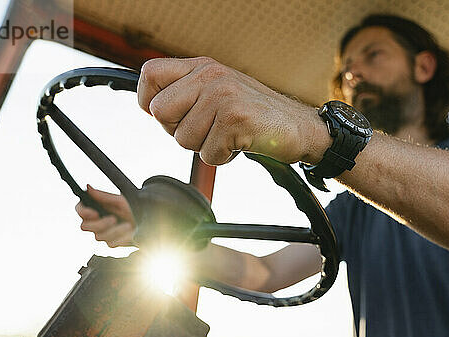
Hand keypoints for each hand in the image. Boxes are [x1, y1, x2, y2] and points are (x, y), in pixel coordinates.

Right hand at [75, 185, 135, 247]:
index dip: (83, 212)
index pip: (80, 209)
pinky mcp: (111, 243)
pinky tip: (130, 233)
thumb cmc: (133, 209)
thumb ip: (104, 196)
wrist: (147, 222)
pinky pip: (110, 244)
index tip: (94, 213)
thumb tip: (88, 187)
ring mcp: (103, 233)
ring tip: (128, 225)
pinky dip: (121, 238)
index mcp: (96, 208)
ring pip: (98, 236)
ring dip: (114, 231)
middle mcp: (96, 221)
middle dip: (99, 224)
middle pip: (84, 226)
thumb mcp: (120, 200)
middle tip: (113, 219)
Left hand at [137, 57, 329, 164]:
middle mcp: (210, 75)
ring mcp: (223, 95)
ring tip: (227, 136)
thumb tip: (151, 108)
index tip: (169, 117)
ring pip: (183, 139)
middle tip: (206, 130)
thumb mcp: (218, 93)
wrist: (300, 127)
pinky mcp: (235, 117)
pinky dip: (222, 158)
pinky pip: (207, 153)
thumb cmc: (256, 115)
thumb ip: (187, 94)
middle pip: (160, 112)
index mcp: (202, 67)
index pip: (150, 74)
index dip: (148, 102)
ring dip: (204, 147)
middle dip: (178, 131)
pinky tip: (239, 144)